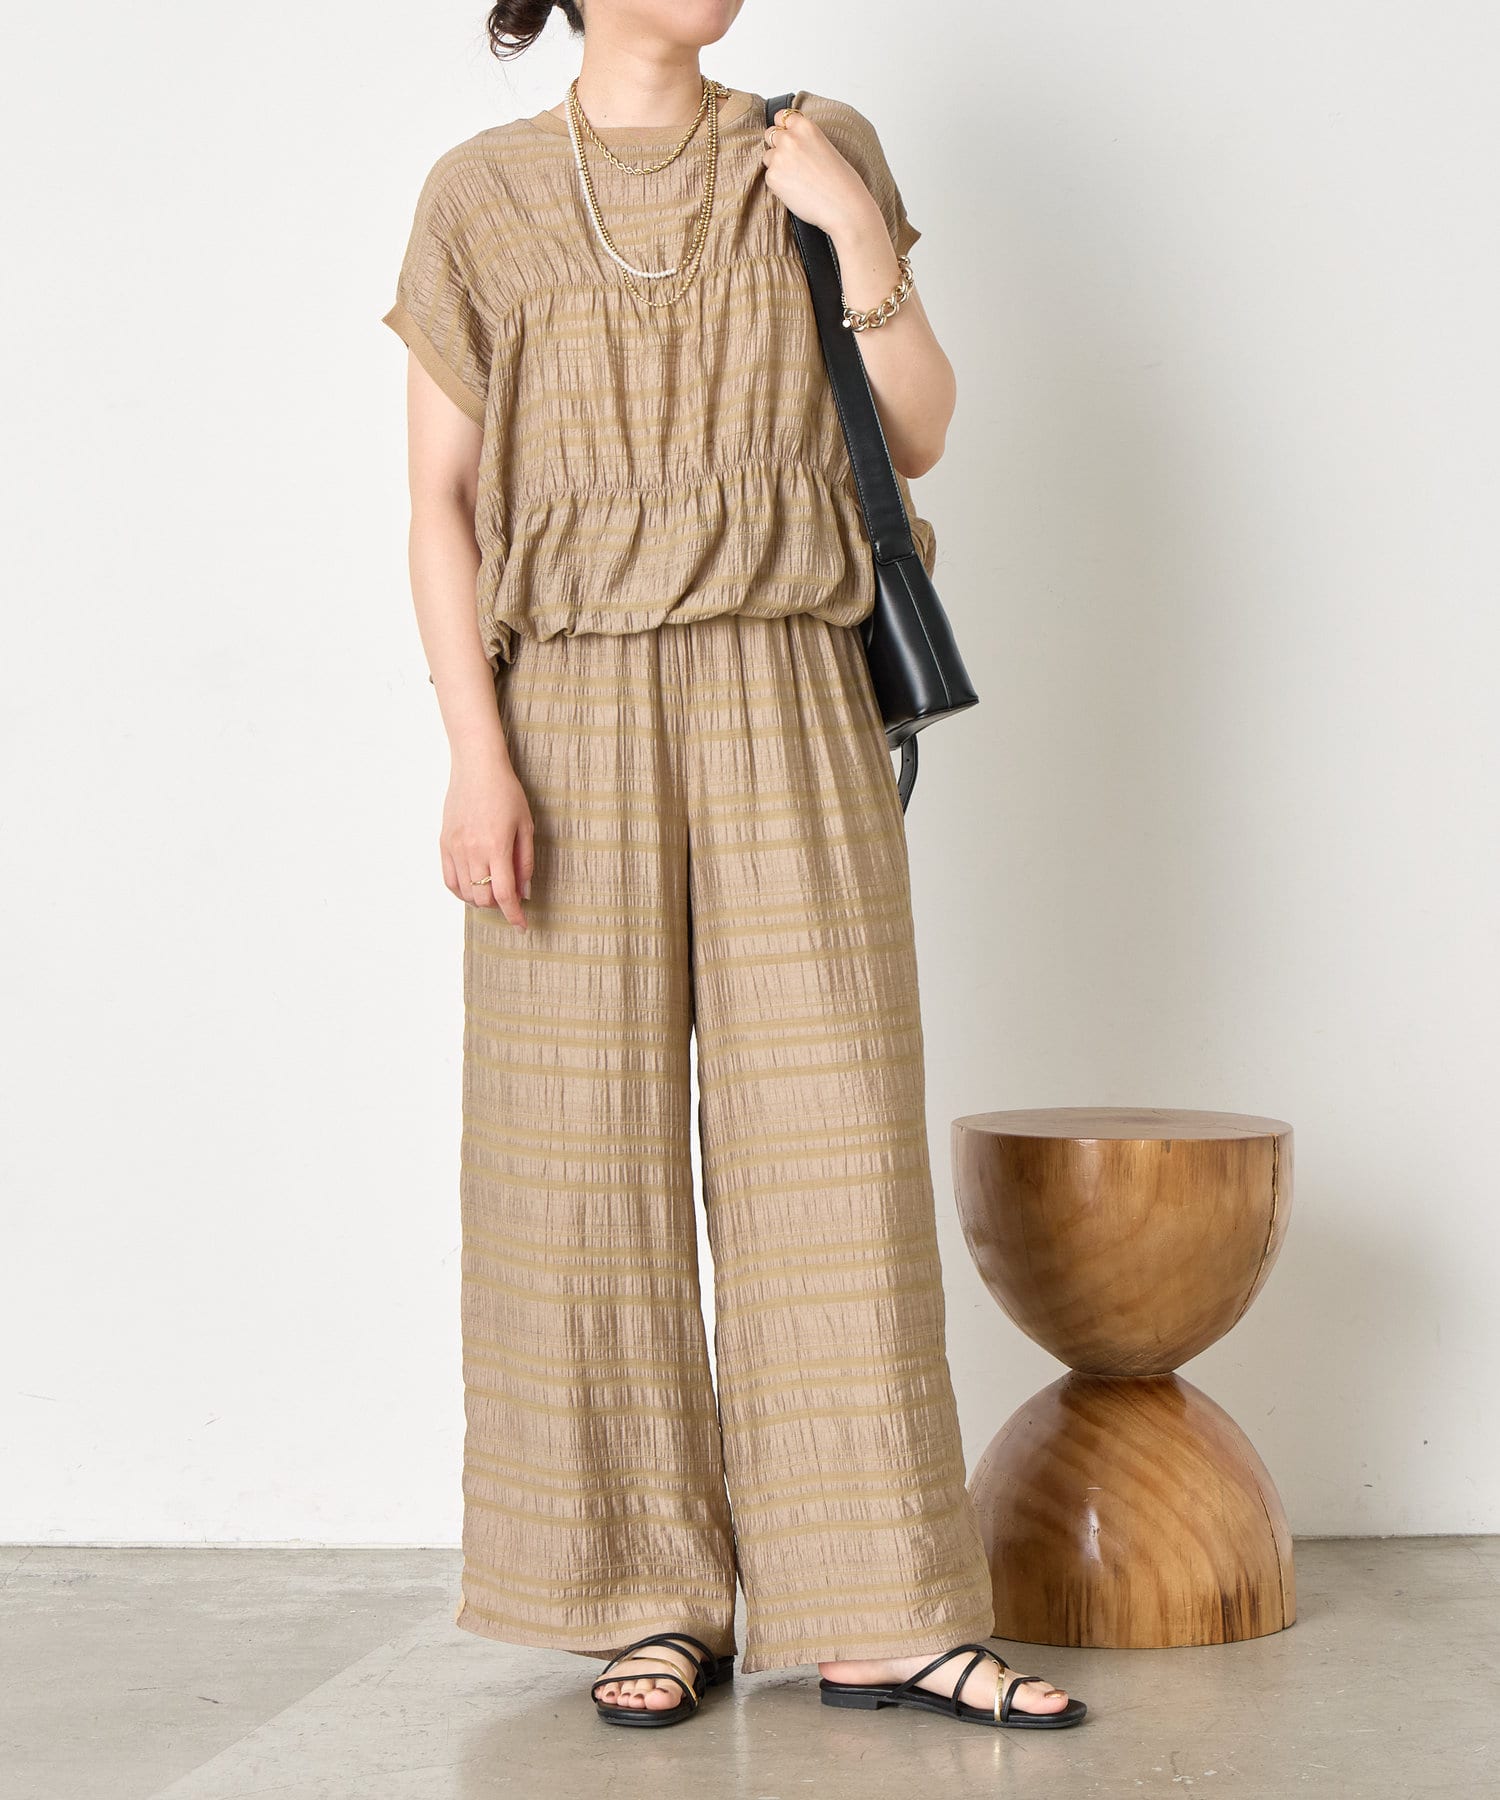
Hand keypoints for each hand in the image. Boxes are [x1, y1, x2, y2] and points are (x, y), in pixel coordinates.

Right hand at [440, 758, 533, 928]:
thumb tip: (524, 892)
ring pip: (465, 893)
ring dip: (481, 900)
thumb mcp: (525, 826)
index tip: (522, 927)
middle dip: (499, 906)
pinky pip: (449, 880)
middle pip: (483, 898)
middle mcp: (473, 851)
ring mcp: (455, 848)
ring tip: (493, 891)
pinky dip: (462, 891)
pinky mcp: (444, 843)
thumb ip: (525, 862)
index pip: (504, 894)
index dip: (514, 915)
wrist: (476, 767)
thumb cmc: (506, 792)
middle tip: (510, 899)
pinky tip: (473, 888)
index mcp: (496, 846)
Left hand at [760, 105, 884, 241]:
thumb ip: (805, 141)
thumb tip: (790, 144)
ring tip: (797, 179)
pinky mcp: (773, 177)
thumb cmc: (841, 182)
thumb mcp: (825, 147)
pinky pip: (769, 177)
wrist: (843, 206)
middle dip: (778, 146)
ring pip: (768, 157)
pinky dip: (778, 185)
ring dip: (777, 166)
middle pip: (770, 135)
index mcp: (806, 127)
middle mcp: (790, 138)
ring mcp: (779, 157)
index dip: (784, 128)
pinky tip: (796, 191)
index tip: (787, 136)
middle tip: (792, 163)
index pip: (782, 116)